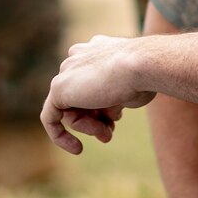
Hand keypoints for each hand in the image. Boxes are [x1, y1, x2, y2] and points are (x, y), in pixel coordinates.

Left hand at [41, 35, 157, 154]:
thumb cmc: (146, 76)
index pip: (93, 82)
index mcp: (98, 49)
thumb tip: (107, 112)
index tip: (115, 120)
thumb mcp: (130, 87)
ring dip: (89, 127)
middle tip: (109, 134)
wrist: (142, 65)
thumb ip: (115, 96)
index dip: (104, 106)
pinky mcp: (58, 88)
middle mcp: (80, 55)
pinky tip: (78, 149)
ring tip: (106, 134)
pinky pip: (51, 117)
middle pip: (81, 96)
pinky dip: (60, 135)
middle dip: (95, 119)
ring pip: (70, 108)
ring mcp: (67, 70)